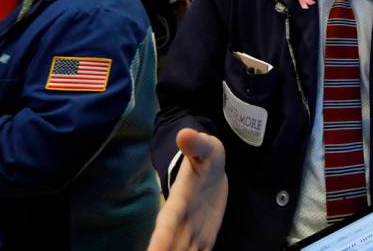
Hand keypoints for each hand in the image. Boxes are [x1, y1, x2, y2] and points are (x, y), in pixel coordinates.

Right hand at [148, 129, 227, 250]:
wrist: (213, 171)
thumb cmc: (207, 158)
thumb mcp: (207, 148)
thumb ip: (196, 144)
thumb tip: (185, 134)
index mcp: (178, 205)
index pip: (166, 228)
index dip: (159, 243)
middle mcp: (181, 225)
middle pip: (170, 249)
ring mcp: (193, 235)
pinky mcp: (205, 241)